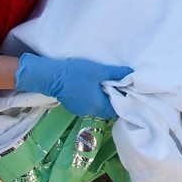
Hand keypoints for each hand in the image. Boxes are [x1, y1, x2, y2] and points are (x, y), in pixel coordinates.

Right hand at [14, 53, 130, 118]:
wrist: (51, 76)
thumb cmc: (76, 73)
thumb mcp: (99, 70)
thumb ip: (115, 73)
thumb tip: (130, 73)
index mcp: (98, 105)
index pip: (116, 111)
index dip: (122, 103)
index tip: (125, 92)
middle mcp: (90, 111)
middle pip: (107, 110)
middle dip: (113, 101)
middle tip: (117, 87)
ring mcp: (80, 110)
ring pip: (97, 108)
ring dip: (102, 100)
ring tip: (105, 85)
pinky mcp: (73, 106)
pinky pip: (88, 105)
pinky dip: (92, 99)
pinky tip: (92, 88)